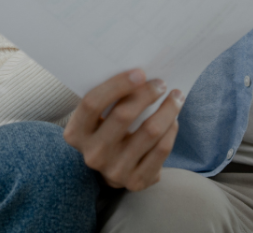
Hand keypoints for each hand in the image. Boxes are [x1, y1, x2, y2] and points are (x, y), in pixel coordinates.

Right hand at [64, 69, 183, 191]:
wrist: (110, 168)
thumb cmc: (105, 129)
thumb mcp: (97, 116)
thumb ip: (109, 97)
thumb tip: (140, 72)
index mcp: (76, 132)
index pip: (93, 102)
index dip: (117, 84)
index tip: (140, 72)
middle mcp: (93, 154)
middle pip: (123, 116)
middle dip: (147, 94)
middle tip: (161, 83)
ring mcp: (114, 170)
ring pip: (149, 132)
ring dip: (167, 109)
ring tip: (175, 97)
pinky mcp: (137, 181)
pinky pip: (161, 150)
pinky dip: (171, 130)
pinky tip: (173, 119)